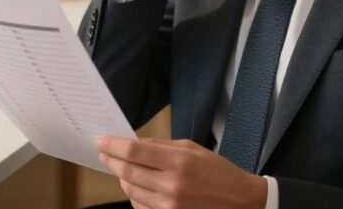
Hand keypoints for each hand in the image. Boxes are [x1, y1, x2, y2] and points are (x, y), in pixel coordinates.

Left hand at [96, 136, 266, 208]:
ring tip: (122, 167)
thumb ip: (161, 146)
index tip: (101, 140)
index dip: (113, 145)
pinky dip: (133, 195)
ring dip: (122, 177)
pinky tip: (136, 185)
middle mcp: (172, 186)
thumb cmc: (218, 172)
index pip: (134, 152)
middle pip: (127, 172)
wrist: (241, 202)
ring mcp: (169, 206)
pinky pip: (139, 206)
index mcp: (179, 162)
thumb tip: (134, 143)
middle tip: (103, 152)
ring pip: (130, 190)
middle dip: (111, 160)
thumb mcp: (192, 148)